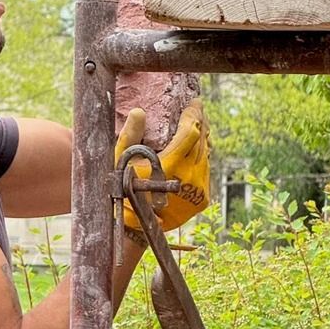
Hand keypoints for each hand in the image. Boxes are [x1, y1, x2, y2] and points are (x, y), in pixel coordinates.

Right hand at [116, 101, 209, 232]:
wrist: (137, 225)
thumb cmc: (125, 190)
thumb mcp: (122, 161)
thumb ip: (131, 136)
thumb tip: (139, 112)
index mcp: (171, 165)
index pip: (191, 132)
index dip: (194, 114)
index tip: (194, 103)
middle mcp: (190, 176)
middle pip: (203, 140)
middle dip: (201, 122)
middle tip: (198, 109)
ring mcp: (199, 188)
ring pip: (207, 155)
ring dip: (203, 138)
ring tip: (198, 125)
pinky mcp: (202, 198)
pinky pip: (206, 170)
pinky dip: (202, 156)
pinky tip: (197, 148)